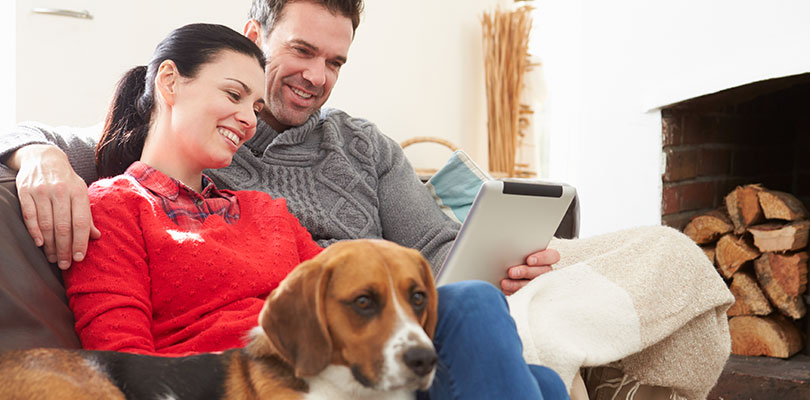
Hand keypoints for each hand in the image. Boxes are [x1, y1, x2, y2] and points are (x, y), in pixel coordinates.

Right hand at [10, 145, 100, 269]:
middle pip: (63, 226)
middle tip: (65, 265)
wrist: (43, 157)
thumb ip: (87, 215)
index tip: (80, 259)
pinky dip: (34, 231)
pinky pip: (29, 215)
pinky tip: (39, 244)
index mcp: (78, 192)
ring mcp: (41, 191)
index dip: (81, 242)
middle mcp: (60, 191)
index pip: (81, 222)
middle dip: (65, 248)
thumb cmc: (66, 180)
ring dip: (50, 245)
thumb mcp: (80, 193)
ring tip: (53, 258)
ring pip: (46, 224)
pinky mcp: (24, 191)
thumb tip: (97, 236)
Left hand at [500, 248, 559, 295]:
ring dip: (517, 284)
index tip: (529, 260)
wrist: (509, 269)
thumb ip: (519, 251)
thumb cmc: (516, 256)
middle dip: (526, 272)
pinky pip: (525, 293)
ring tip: (504, 283)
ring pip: (533, 285)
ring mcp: (540, 282)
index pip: (552, 256)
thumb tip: (508, 248)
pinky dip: (514, 291)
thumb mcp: (519, 251)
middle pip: (542, 272)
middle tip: (511, 272)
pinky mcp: (532, 292)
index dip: (542, 258)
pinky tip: (505, 289)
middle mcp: (546, 270)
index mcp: (547, 257)